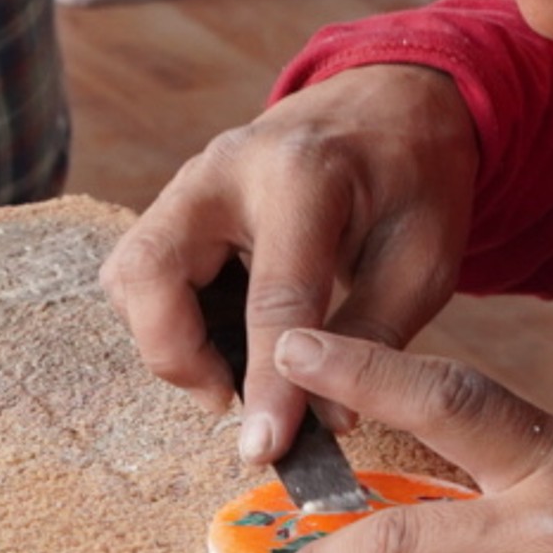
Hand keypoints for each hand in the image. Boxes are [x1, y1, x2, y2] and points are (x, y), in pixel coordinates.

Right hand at [101, 62, 481, 468]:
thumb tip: (320, 421)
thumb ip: (370, 337)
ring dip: (167, 340)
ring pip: (128, 275)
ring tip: (233, 370)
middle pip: (150, 273)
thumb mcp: (424, 259)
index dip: (266, 382)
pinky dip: (168, 318)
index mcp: (305, 173)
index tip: (265, 448)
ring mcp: (189, 180)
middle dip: (176, 355)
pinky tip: (225, 335)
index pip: (272, 296)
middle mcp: (226, 168)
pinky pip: (139, 271)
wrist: (389, 104)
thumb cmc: (415, 180)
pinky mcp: (175, 202)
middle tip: (232, 398)